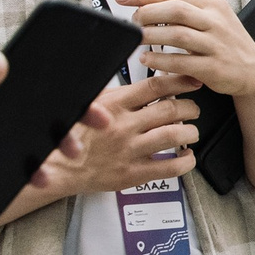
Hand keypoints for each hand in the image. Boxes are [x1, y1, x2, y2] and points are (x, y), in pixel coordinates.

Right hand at [58, 72, 204, 195]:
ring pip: (175, 135)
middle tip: (193, 108)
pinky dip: (186, 161)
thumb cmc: (77, 134)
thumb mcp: (93, 103)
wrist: (60, 168)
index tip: (192, 81)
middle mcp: (124, 126)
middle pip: (171, 109)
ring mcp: (130, 150)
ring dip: (191, 131)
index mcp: (114, 105)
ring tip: (192, 131)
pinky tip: (186, 156)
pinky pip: (170, 167)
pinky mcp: (133, 174)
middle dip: (190, 106)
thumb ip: (120, 93)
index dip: (179, 81)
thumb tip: (149, 79)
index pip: (155, 86)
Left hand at [120, 0, 254, 104]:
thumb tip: (148, 3)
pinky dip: (161, 60)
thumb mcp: (213, 19)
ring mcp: (216, 44)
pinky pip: (182, 62)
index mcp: (212, 5)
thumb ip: (186, 10)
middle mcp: (216, 21)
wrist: (254, 72)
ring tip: (136, 39)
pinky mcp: (214, 67)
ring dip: (151, 36)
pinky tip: (148, 59)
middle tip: (131, 21)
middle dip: (147, 14)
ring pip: (177, 35)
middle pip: (175, 10)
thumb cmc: (227, 44)